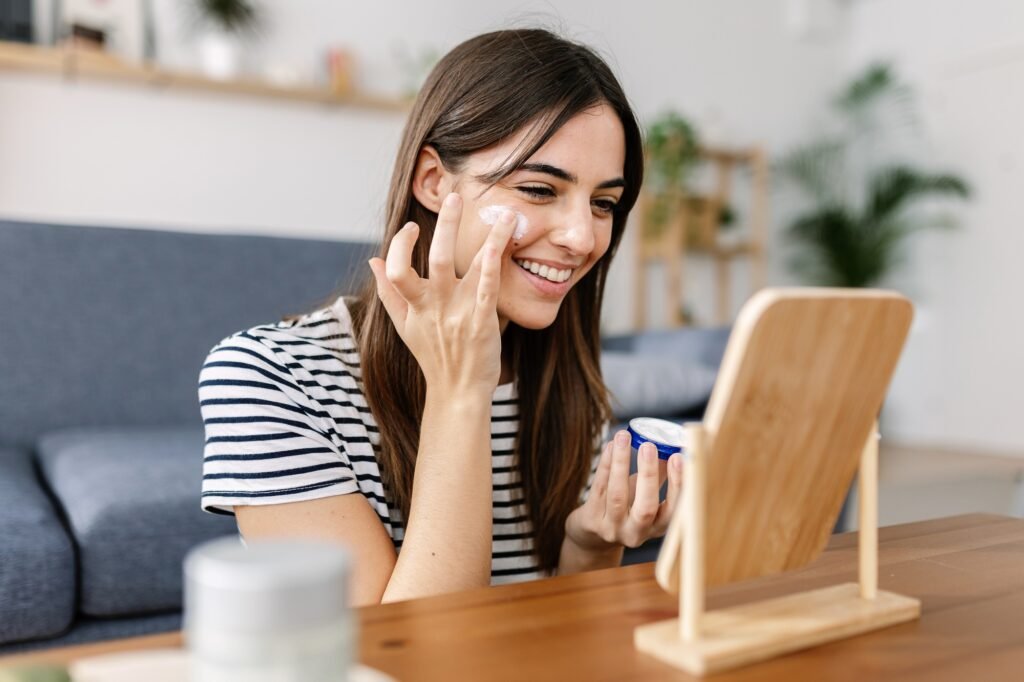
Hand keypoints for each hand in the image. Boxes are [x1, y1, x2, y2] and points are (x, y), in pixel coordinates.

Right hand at [368, 193, 517, 393]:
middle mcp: (435, 306)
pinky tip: (504, 241)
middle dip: (446, 226)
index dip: (400, 245)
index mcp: (415, 305)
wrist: (457, 392)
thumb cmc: (433, 356)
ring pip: (469, 268)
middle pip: (436, 259)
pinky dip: (493, 264)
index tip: (411, 228)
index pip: (397, 269)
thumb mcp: (403, 326)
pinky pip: (488, 289)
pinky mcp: (483, 322)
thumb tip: (373, 260)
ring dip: (486, 237)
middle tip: (454, 197)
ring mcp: (460, 313)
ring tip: (503, 212)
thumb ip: (388, 292)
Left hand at [564, 430, 683, 550]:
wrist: (593, 537)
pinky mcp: (591, 520)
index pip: (673, 510)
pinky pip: (599, 487)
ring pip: (617, 495)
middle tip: (649, 445)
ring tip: (624, 436)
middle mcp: (636, 532)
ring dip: (621, 463)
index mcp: (657, 527)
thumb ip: (658, 475)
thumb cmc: (626, 509)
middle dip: (648, 474)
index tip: (678, 457)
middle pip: (645, 507)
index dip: (677, 484)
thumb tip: (670, 443)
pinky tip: (610, 446)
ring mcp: (612, 528)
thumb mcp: (645, 497)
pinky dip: (605, 464)